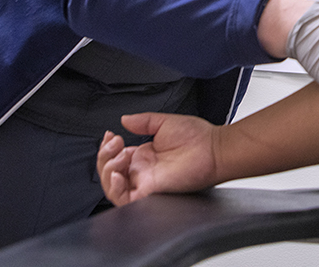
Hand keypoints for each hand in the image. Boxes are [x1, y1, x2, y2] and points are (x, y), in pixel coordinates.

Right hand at [97, 113, 219, 205]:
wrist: (214, 149)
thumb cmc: (198, 137)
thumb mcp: (164, 123)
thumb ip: (143, 121)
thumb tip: (124, 119)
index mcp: (144, 156)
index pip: (115, 158)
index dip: (107, 148)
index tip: (110, 135)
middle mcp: (142, 171)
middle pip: (109, 172)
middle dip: (104, 156)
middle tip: (115, 142)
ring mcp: (145, 182)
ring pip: (112, 187)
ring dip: (107, 170)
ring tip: (119, 155)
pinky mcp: (150, 192)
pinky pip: (124, 199)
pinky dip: (114, 188)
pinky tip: (117, 172)